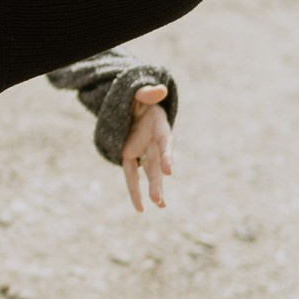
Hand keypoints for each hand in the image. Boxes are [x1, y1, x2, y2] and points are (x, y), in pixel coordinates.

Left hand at [121, 83, 172, 212]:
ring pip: (150, 173)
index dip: (167, 155)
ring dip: (154, 189)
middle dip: (158, 181)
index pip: (165, 143)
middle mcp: (154, 143)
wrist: (135, 106)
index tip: (169, 169)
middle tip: (160, 200)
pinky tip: (140, 208)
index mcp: (160, 128)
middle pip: (157, 164)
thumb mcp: (141, 93)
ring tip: (160, 205)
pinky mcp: (129, 156)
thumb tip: (160, 90)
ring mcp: (143, 151)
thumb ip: (148, 93)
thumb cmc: (141, 99)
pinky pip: (132, 176)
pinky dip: (135, 191)